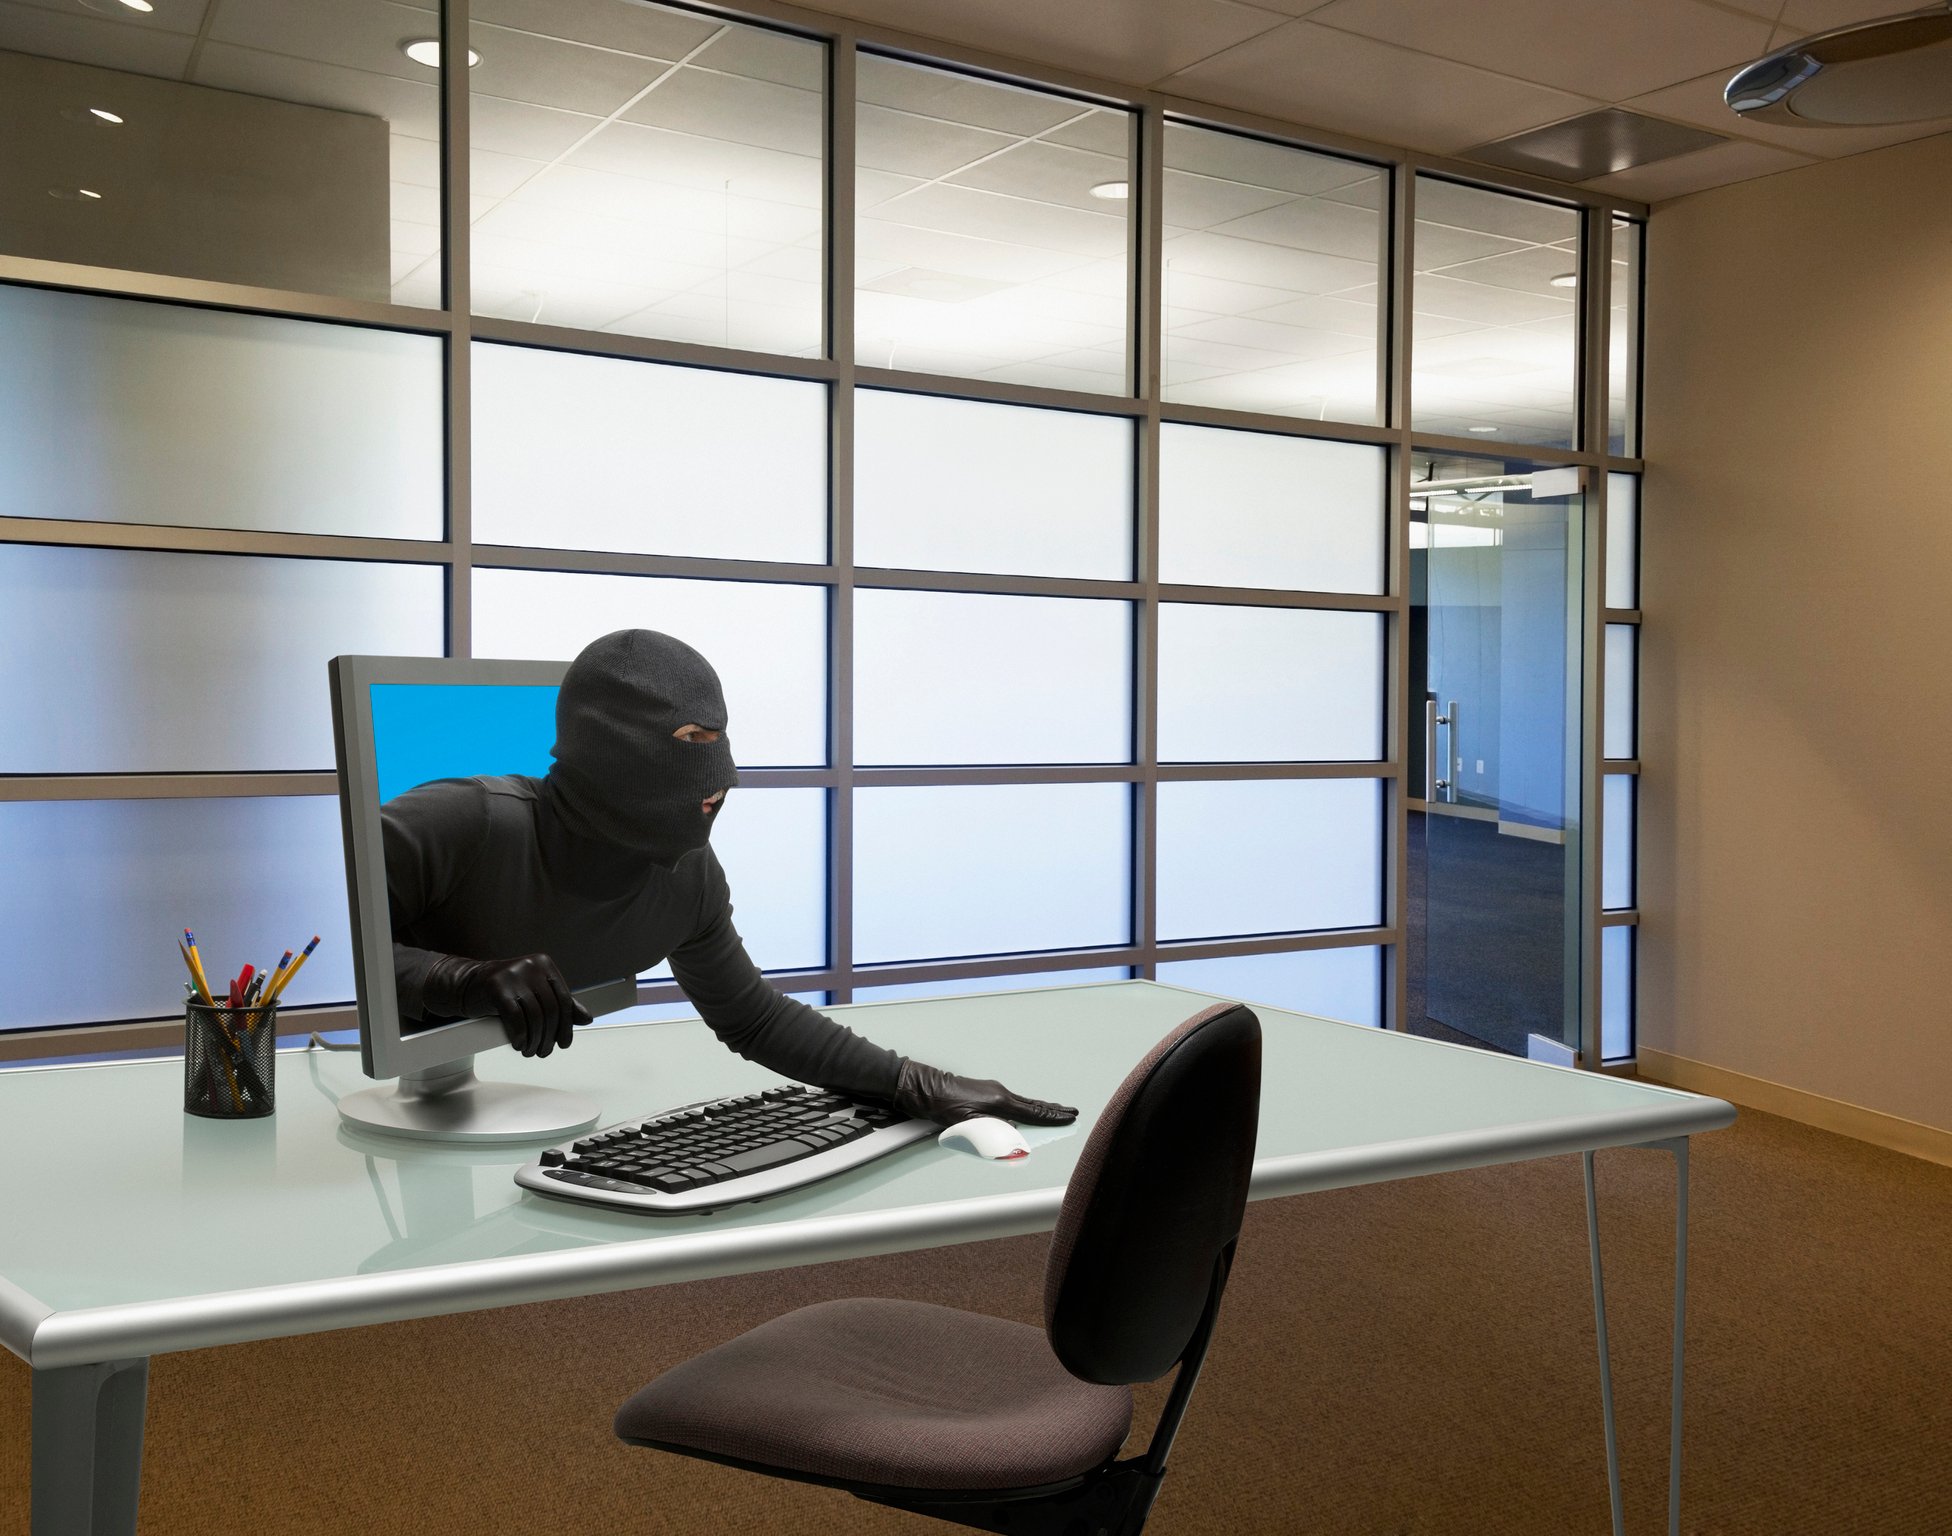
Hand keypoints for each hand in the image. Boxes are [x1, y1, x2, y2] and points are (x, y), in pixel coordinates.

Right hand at [427, 953, 591, 1057]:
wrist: (467, 985)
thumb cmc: (504, 991)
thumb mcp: (535, 992)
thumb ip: (559, 1003)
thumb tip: (586, 1018)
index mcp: (545, 965)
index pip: (564, 999)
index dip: (566, 1025)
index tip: (564, 1042)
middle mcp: (531, 966)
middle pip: (551, 1009)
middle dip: (549, 1036)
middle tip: (544, 1051)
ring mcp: (513, 975)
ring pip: (535, 1016)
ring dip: (535, 1040)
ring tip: (531, 1051)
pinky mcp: (497, 988)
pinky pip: (516, 1018)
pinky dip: (520, 1036)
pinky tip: (520, 1045)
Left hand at [892, 1058, 1077, 1127]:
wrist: (924, 1087)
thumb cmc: (942, 1105)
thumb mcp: (969, 1124)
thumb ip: (994, 1132)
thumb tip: (1014, 1138)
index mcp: (1000, 1101)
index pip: (1034, 1112)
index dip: (1054, 1117)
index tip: (1070, 1117)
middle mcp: (1000, 1093)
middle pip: (1033, 1105)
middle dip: (1053, 1110)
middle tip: (1071, 1112)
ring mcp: (992, 1091)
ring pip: (1023, 1103)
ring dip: (1040, 1109)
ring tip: (1053, 1111)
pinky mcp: (984, 1092)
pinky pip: (1012, 1102)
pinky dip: (1025, 1107)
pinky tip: (1024, 1111)